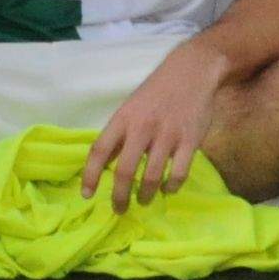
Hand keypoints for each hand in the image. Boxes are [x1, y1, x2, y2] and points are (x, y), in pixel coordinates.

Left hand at [79, 38, 226, 211]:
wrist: (193, 70)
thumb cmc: (157, 90)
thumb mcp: (131, 107)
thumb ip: (118, 135)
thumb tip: (101, 165)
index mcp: (124, 118)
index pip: (99, 150)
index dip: (90, 175)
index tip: (86, 195)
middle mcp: (143, 127)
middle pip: (124, 170)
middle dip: (119, 196)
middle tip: (119, 209)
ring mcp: (168, 134)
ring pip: (151, 177)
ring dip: (144, 196)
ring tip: (143, 200)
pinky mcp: (190, 140)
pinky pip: (178, 174)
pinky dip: (171, 187)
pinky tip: (167, 189)